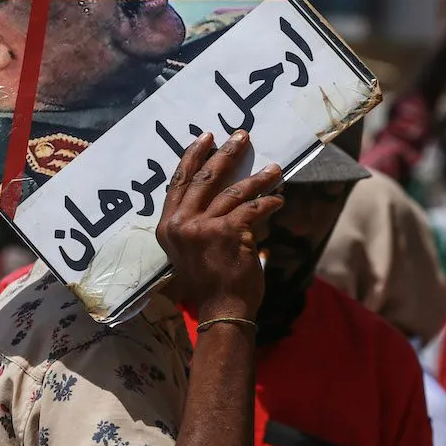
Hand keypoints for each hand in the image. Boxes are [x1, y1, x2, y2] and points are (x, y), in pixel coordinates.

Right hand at [156, 130, 283, 321]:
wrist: (221, 309)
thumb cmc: (209, 282)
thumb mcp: (189, 250)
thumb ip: (198, 223)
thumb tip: (227, 194)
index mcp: (168, 226)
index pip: (178, 182)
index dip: (192, 157)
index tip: (206, 138)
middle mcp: (181, 224)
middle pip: (204, 178)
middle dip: (226, 154)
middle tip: (241, 136)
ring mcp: (203, 227)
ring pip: (233, 191)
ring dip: (257, 178)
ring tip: (274, 169)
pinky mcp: (228, 231)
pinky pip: (252, 208)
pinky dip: (268, 202)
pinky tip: (278, 199)